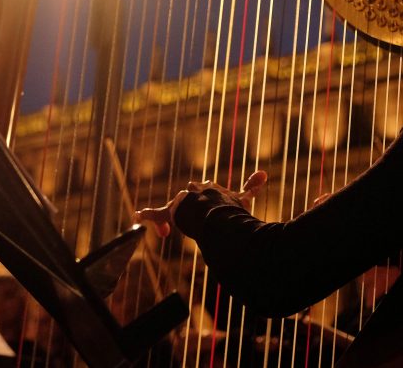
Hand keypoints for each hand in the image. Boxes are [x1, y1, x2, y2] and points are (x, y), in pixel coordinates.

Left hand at [134, 171, 266, 237]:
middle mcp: (195, 190)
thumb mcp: (243, 199)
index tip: (210, 208)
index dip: (207, 200)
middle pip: (189, 197)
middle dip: (191, 209)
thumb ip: (252, 187)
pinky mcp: (171, 212)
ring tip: (169, 231)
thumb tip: (264, 172)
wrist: (216, 214)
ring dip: (175, 217)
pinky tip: (137, 215)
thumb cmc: (230, 208)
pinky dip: (147, 215)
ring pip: (175, 209)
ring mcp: (182, 200)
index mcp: (210, 187)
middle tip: (194, 221)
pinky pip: (155, 214)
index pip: (206, 190)